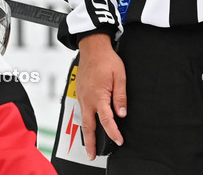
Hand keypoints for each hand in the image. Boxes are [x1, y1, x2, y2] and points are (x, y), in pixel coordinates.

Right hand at [76, 34, 126, 159]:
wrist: (92, 48)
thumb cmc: (107, 60)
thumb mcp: (120, 76)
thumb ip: (120, 96)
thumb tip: (122, 113)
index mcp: (98, 96)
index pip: (106, 120)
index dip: (113, 132)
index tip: (118, 140)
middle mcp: (87, 99)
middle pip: (88, 126)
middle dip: (90, 143)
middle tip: (92, 155)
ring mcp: (81, 96)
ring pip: (83, 119)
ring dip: (87, 133)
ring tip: (90, 145)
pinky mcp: (80, 93)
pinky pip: (82, 110)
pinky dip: (85, 121)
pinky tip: (88, 124)